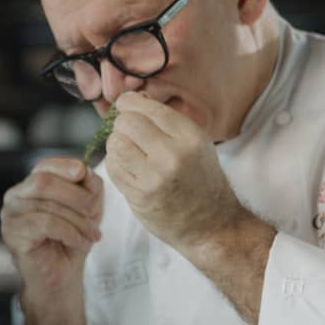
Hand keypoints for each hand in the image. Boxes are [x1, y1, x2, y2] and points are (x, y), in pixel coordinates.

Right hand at [0, 158, 104, 294]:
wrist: (61, 277)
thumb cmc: (71, 241)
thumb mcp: (86, 210)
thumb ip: (87, 187)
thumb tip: (85, 171)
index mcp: (30, 186)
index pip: (44, 166)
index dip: (64, 166)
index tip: (83, 171)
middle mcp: (15, 196)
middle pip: (44, 182)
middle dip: (75, 195)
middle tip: (95, 212)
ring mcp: (10, 215)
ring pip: (48, 205)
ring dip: (78, 220)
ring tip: (92, 234)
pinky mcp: (12, 234)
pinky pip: (45, 224)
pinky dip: (69, 232)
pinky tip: (79, 242)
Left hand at [105, 91, 245, 252]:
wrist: (212, 224)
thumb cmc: (201, 180)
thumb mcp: (196, 144)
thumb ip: (166, 122)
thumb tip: (131, 100)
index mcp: (190, 137)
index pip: (146, 108)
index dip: (129, 103)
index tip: (125, 106)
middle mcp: (172, 154)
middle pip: (126, 123)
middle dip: (121, 124)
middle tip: (127, 132)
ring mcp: (154, 177)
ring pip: (115, 144)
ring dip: (116, 144)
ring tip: (128, 151)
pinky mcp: (139, 196)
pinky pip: (112, 168)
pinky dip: (115, 164)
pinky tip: (128, 168)